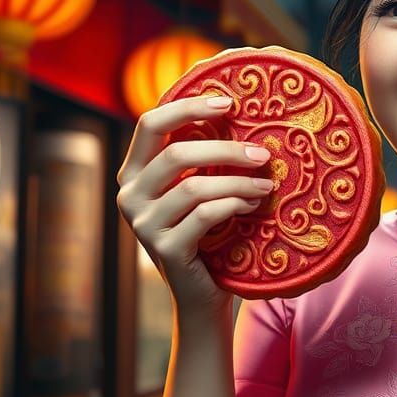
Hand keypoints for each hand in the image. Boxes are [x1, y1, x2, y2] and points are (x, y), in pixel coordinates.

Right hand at [115, 95, 275, 311]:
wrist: (204, 295)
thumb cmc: (209, 234)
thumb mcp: (201, 189)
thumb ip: (204, 157)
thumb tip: (240, 110)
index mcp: (135, 173)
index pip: (151, 123)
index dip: (188, 106)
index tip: (228, 101)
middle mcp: (130, 195)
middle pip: (174, 152)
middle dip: (225, 148)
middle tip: (263, 153)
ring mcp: (142, 224)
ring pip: (193, 186)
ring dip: (238, 182)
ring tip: (267, 185)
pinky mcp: (164, 248)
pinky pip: (204, 215)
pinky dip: (234, 205)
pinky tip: (253, 206)